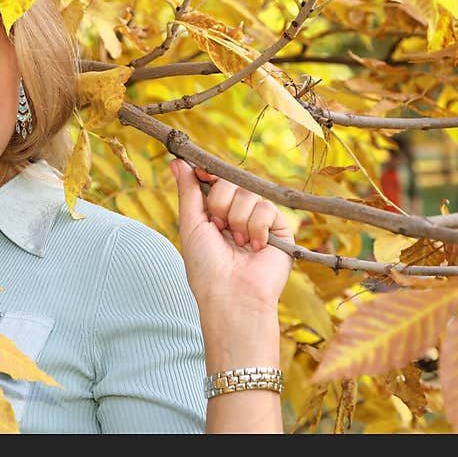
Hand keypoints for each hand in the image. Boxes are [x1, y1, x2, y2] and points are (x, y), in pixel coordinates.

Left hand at [169, 159, 293, 314]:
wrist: (232, 295)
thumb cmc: (206, 266)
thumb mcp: (191, 225)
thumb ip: (188, 192)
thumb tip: (177, 161)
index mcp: (216, 212)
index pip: (216, 179)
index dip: (209, 173)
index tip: (202, 172)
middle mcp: (238, 213)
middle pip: (231, 181)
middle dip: (219, 203)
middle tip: (218, 228)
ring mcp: (259, 220)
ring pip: (248, 193)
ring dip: (236, 219)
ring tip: (237, 243)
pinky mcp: (279, 228)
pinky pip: (266, 207)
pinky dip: (256, 228)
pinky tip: (255, 247)